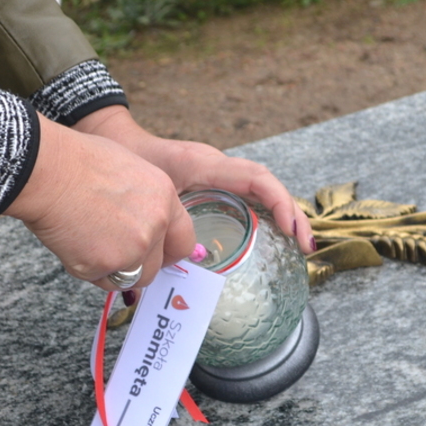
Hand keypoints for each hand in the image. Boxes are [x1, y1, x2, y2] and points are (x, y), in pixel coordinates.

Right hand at [5, 114, 195, 290]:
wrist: (48, 170)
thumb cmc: (80, 162)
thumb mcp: (131, 172)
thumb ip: (147, 203)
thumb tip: (149, 226)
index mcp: (165, 199)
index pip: (182, 241)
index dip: (166, 252)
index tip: (155, 255)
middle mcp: (154, 227)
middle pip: (155, 267)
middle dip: (136, 264)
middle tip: (112, 249)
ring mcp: (130, 249)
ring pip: (130, 279)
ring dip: (113, 270)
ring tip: (90, 242)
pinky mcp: (103, 265)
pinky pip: (100, 279)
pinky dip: (87, 268)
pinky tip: (73, 242)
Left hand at [73, 106, 314, 253]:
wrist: (119, 141)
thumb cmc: (132, 162)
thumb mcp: (145, 195)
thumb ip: (150, 233)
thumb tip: (153, 283)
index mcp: (206, 165)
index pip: (256, 178)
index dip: (279, 202)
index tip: (292, 230)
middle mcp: (219, 167)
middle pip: (267, 186)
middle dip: (291, 214)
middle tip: (306, 247)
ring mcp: (218, 174)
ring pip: (261, 191)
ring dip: (283, 215)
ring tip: (299, 246)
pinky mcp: (213, 183)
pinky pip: (247, 195)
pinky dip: (265, 213)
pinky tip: (274, 238)